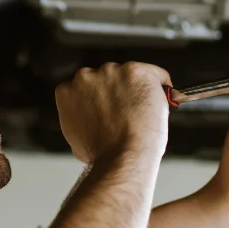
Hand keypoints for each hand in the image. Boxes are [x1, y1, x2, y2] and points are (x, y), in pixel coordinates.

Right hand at [55, 62, 171, 163]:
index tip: (109, 108)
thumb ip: (81, 116)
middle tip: (128, 111)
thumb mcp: (76, 135)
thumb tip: (94, 118)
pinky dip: (161, 85)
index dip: (98, 99)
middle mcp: (85, 76)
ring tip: (143, 112)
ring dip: (136, 88)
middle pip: (105, 78)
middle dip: (116, 91)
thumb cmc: (103, 153)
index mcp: (67, 90)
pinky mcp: (136, 71)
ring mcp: (111, 72)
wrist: (123, 156)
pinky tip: (161, 100)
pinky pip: (154, 74)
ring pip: (128, 75)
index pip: (84, 87)